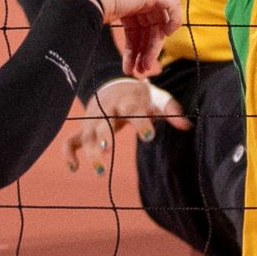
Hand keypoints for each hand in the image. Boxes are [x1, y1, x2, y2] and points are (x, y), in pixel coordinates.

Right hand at [57, 0, 182, 76]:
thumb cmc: (81, 13)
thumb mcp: (95, 27)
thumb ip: (105, 38)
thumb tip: (81, 54)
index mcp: (121, 4)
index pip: (135, 30)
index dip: (135, 50)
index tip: (130, 67)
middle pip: (147, 30)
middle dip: (145, 52)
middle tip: (141, 71)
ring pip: (157, 25)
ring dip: (152, 48)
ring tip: (143, 68)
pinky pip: (172, 5)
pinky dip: (174, 20)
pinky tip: (167, 35)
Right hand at [63, 77, 190, 175]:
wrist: (114, 84)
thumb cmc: (140, 97)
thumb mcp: (157, 99)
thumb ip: (171, 111)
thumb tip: (187, 126)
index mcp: (128, 102)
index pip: (134, 111)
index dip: (141, 124)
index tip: (149, 138)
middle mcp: (108, 109)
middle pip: (102, 122)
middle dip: (103, 135)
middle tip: (107, 150)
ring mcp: (93, 119)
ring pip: (87, 135)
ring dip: (90, 151)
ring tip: (100, 170)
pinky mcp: (84, 129)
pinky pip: (71, 141)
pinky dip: (69, 154)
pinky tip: (74, 169)